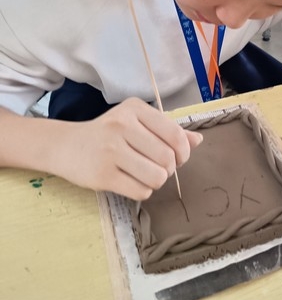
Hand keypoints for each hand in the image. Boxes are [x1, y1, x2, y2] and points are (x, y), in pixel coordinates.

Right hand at [56, 97, 202, 199]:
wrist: (66, 146)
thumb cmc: (108, 134)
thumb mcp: (136, 123)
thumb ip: (167, 130)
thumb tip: (198, 140)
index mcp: (135, 109)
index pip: (175, 134)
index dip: (183, 152)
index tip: (178, 158)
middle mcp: (122, 125)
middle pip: (167, 158)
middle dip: (169, 169)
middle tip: (159, 168)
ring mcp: (110, 150)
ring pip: (157, 177)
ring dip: (157, 181)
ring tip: (146, 175)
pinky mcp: (102, 175)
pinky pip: (141, 191)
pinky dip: (143, 191)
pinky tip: (132, 182)